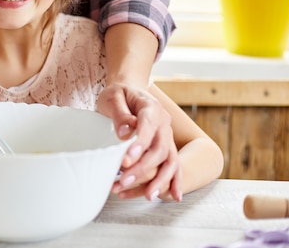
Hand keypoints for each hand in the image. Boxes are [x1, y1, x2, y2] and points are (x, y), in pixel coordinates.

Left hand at [97, 83, 181, 200]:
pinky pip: (174, 166)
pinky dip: (175, 181)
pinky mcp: (166, 147)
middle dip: (143, 168)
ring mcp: (167, 136)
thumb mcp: (113, 98)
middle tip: (123, 180)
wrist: (129, 92)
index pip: (148, 127)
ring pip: (170, 161)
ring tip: (148, 196)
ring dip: (160, 180)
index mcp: (151, 107)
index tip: (127, 159)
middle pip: (160, 149)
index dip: (139, 144)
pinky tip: (174, 197)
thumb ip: (119, 114)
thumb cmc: (118, 94)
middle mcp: (164, 124)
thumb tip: (125, 133)